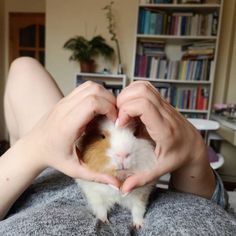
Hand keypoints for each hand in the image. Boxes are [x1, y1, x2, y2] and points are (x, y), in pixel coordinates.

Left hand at [22, 81, 119, 186]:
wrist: (33, 147)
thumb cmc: (54, 158)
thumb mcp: (75, 170)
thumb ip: (96, 177)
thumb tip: (117, 184)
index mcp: (68, 124)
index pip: (92, 103)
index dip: (109, 108)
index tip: (115, 121)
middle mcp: (65, 109)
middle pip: (94, 90)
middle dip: (111, 101)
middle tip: (115, 116)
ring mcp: (64, 101)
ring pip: (90, 86)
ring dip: (104, 95)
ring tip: (109, 110)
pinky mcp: (65, 99)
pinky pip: (85, 88)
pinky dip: (97, 93)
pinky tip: (98, 108)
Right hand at [117, 81, 214, 197]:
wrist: (193, 147)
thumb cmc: (178, 157)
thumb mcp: (160, 170)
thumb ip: (141, 178)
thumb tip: (123, 189)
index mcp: (164, 128)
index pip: (143, 105)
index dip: (126, 111)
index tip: (120, 124)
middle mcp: (165, 113)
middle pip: (141, 91)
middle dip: (123, 101)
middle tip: (119, 117)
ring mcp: (164, 105)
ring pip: (143, 86)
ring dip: (127, 95)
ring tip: (123, 112)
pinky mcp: (161, 102)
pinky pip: (145, 88)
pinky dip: (133, 93)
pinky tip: (130, 108)